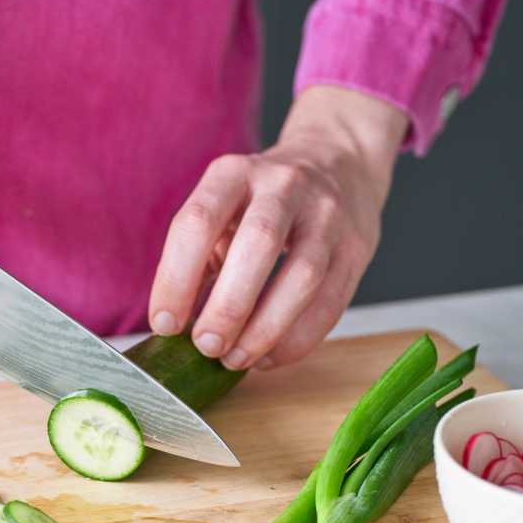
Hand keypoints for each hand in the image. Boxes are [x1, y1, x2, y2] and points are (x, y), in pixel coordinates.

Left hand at [148, 86, 408, 369]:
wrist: (338, 163)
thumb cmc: (260, 203)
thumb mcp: (221, 213)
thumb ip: (198, 262)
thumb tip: (175, 327)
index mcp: (233, 174)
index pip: (198, 222)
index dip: (176, 277)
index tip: (165, 323)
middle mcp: (283, 184)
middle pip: (258, 244)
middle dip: (228, 306)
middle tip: (206, 346)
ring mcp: (327, 213)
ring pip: (303, 275)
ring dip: (265, 329)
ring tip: (235, 358)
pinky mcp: (357, 246)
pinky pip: (331, 302)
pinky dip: (297, 339)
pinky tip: (268, 357)